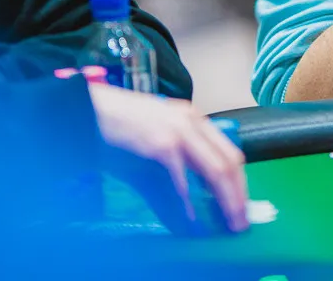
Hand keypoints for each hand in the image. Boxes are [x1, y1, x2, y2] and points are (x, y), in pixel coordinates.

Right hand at [88, 83, 248, 230]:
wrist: (90, 110)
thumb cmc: (120, 127)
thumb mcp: (155, 144)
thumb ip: (175, 172)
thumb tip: (189, 209)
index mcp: (194, 119)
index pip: (230, 152)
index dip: (240, 182)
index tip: (242, 205)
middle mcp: (193, 121)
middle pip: (230, 162)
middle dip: (238, 196)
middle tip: (241, 222)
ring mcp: (179, 130)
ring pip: (215, 169)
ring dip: (224, 200)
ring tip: (227, 222)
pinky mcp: (161, 144)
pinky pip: (182, 178)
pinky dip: (189, 200)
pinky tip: (191, 216)